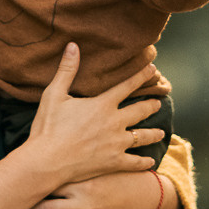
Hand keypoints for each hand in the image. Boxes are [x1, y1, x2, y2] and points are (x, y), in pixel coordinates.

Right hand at [23, 44, 165, 187]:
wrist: (47, 161)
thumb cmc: (48, 127)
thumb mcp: (54, 94)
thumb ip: (67, 70)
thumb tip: (73, 45)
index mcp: (103, 105)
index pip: (127, 86)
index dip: (141, 76)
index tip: (153, 69)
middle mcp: (115, 123)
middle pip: (140, 111)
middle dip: (151, 106)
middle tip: (158, 103)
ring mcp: (116, 144)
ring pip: (142, 137)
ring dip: (153, 133)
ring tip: (161, 132)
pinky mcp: (113, 163)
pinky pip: (134, 163)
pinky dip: (144, 163)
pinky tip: (150, 162)